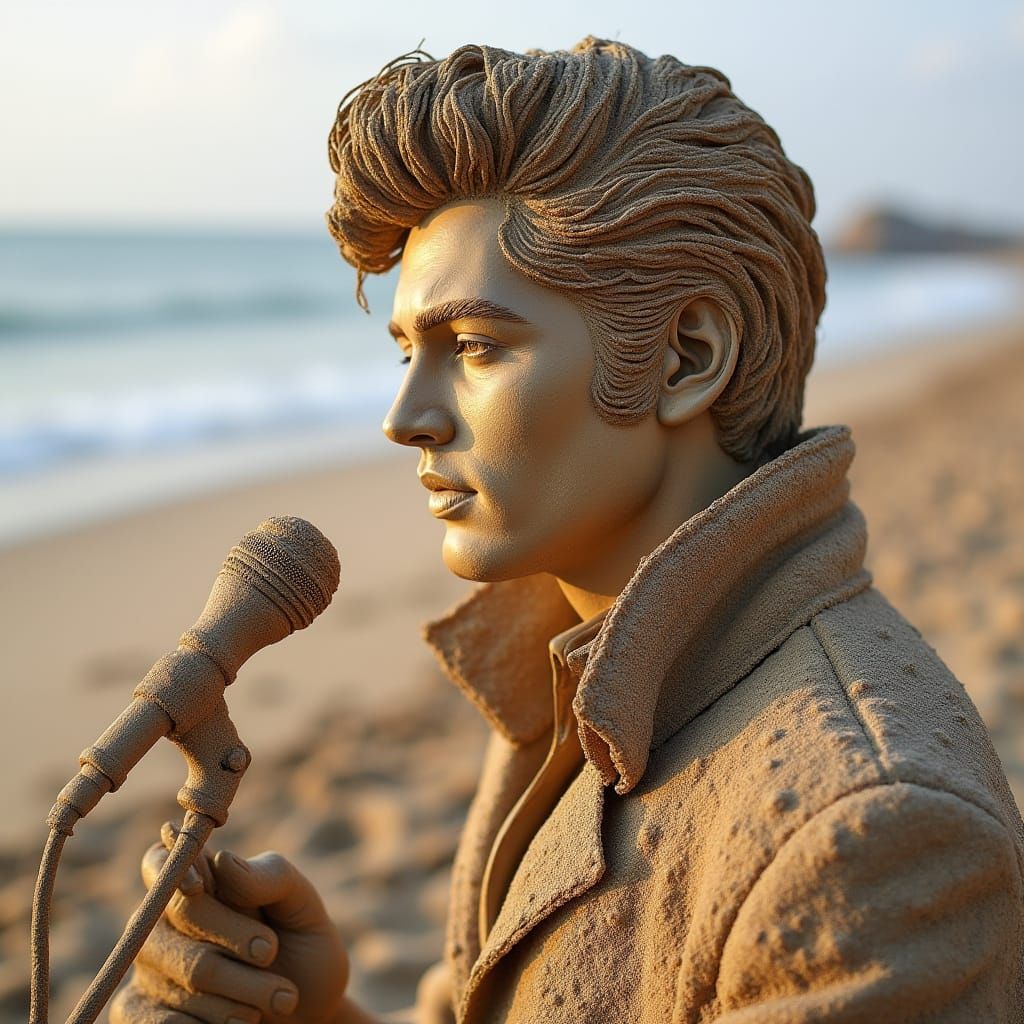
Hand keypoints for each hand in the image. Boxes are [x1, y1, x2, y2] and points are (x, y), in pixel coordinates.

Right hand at [110, 823, 349, 1023]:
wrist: (310, 1013)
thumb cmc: (302, 948)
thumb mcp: (302, 906)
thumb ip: (268, 877)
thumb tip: (222, 859)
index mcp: (200, 880)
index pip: (161, 861)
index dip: (173, 871)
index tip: (197, 887)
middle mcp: (164, 921)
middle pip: (182, 918)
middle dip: (236, 940)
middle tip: (271, 953)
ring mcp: (150, 969)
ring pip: (186, 973)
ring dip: (242, 990)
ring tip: (280, 998)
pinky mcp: (141, 1013)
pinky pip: (159, 1021)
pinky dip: (209, 1023)